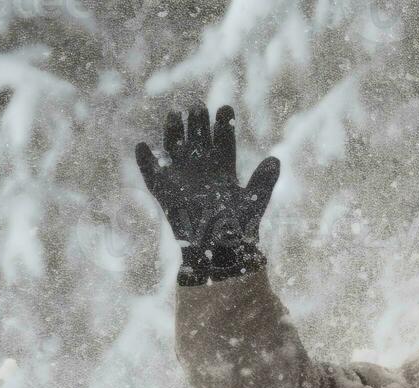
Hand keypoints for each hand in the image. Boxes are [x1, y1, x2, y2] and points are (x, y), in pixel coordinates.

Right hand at [136, 103, 279, 285]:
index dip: (224, 126)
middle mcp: (201, 170)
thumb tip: (276, 160)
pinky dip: (145, 163)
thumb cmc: (239, 228)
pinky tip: (142, 147)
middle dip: (198, 123)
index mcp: (223, 171)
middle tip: (198, 106)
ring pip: (175, 149)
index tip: (226, 108)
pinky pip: (152, 175)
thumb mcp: (253, 202)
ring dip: (173, 133)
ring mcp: (182, 179)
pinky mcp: (165, 192)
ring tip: (175, 115)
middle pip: (199, 140)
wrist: (221, 250)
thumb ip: (263, 181)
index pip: (223, 142)